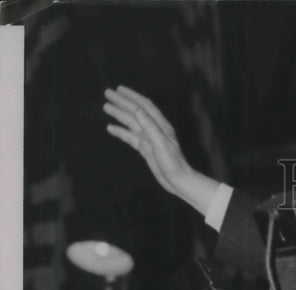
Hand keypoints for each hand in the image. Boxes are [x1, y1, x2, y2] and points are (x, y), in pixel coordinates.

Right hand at [103, 85, 218, 214]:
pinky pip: (130, 137)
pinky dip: (120, 131)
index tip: (118, 89)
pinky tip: (110, 128)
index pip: (144, 106)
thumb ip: (149, 127)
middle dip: (121, 102)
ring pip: (131, 123)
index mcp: (160, 125)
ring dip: (119, 114)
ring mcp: (149, 139)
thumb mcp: (161, 144)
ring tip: (106, 107)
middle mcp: (154, 129)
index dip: (131, 96)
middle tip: (107, 93)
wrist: (178, 181)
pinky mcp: (146, 149)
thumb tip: (137, 110)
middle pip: (135, 112)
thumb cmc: (173, 164)